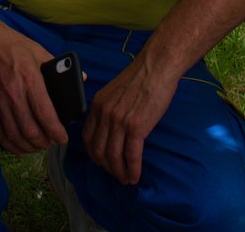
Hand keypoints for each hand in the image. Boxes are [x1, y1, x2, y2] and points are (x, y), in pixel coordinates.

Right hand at [0, 24, 68, 153]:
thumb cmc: (15, 46)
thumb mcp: (40, 51)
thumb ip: (61, 68)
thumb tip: (83, 78)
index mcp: (31, 78)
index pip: (45, 114)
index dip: (56, 131)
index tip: (63, 139)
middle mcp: (14, 93)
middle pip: (30, 129)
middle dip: (44, 142)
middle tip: (51, 143)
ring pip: (15, 135)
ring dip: (29, 146)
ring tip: (38, 147)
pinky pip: (0, 133)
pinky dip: (11, 145)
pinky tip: (20, 147)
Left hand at [82, 56, 175, 184]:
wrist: (156, 66)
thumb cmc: (141, 77)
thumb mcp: (114, 90)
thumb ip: (109, 108)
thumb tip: (112, 128)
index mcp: (97, 105)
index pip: (87, 137)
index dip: (94, 154)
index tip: (102, 161)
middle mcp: (104, 114)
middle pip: (98, 150)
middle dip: (106, 167)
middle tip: (115, 174)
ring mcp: (119, 121)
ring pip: (113, 157)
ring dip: (119, 172)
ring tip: (126, 179)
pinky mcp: (136, 127)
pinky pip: (131, 156)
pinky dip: (132, 170)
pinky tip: (135, 176)